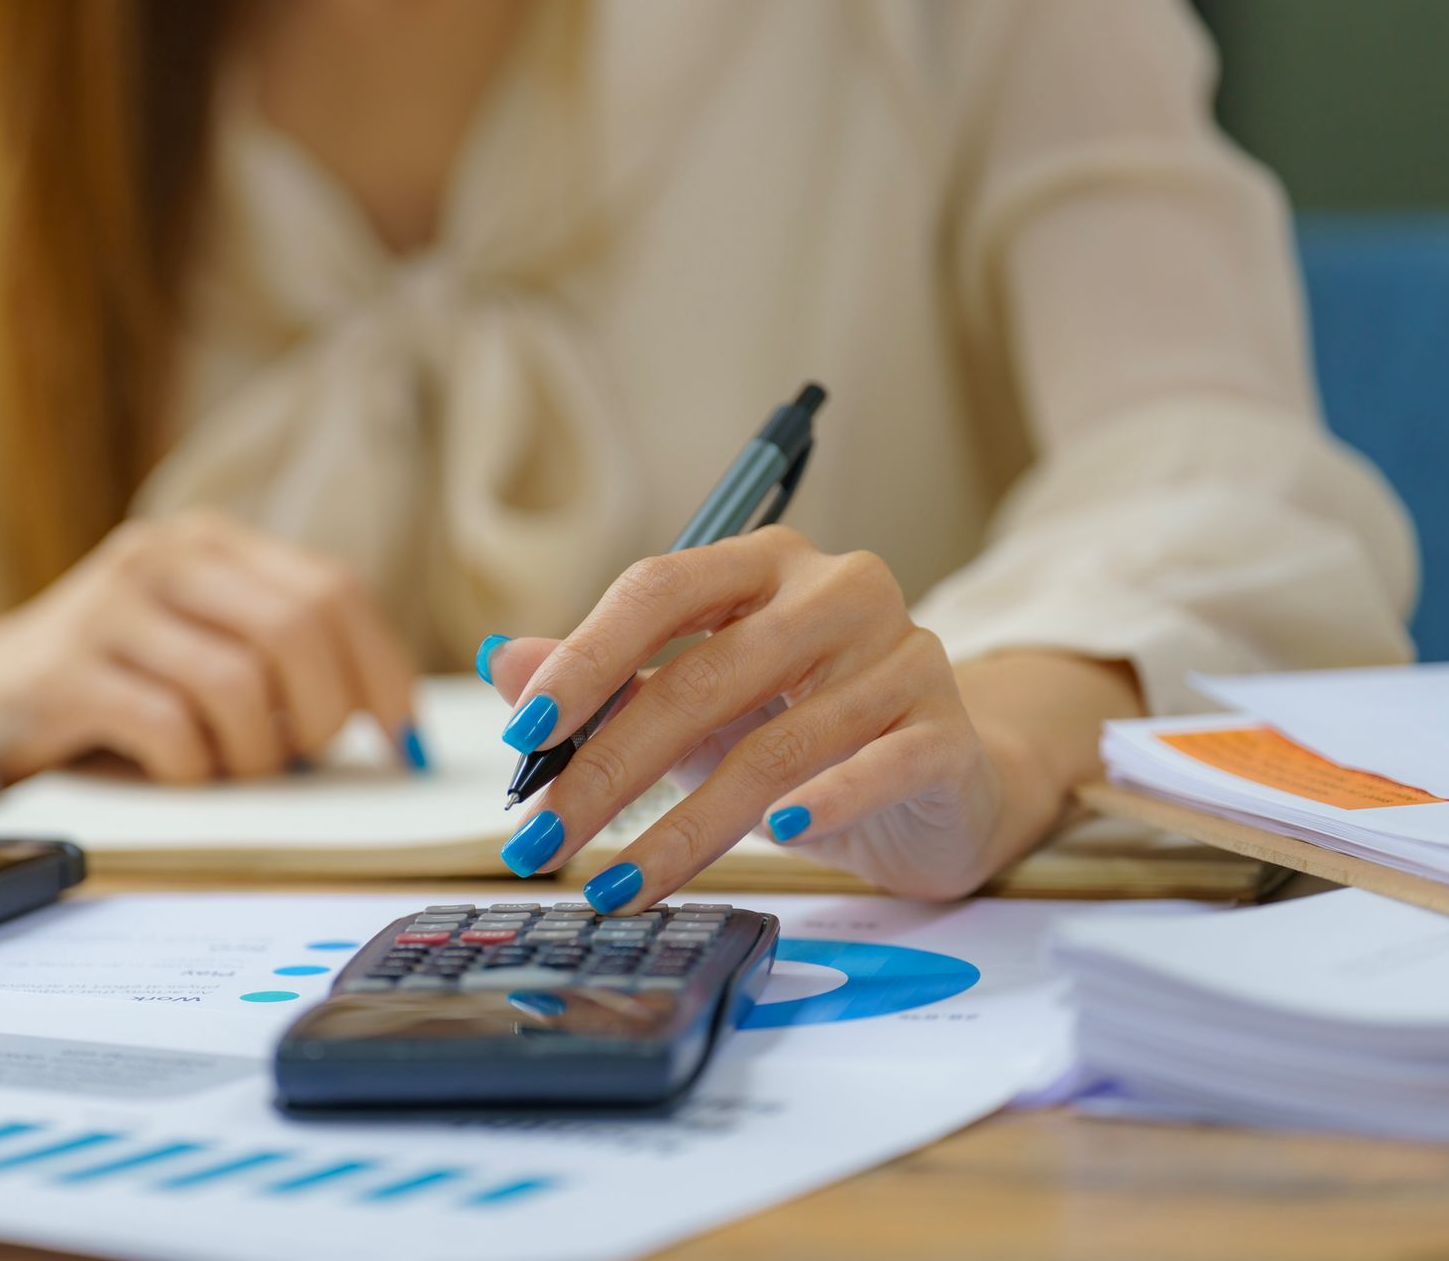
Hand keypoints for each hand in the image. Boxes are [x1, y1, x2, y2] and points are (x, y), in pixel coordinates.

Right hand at [0, 512, 422, 782]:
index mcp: (210, 543)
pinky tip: (173, 770)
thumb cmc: (110, 685)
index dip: (383, 667)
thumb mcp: (200, 644)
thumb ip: (283, 655)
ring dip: (254, 751)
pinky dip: (192, 770)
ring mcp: (110, 609)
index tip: (401, 733)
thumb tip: (392, 716)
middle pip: (301, 630)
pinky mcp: (65, 673)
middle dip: (323, 713)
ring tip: (228, 765)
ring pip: (242, 687)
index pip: (335, 589)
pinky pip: (172, 731)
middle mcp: (162, 557)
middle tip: (303, 754)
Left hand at [478, 526, 1108, 909]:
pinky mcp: (945, 733)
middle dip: (610, 768)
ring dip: (683, 827)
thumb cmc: (806, 731)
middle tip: (545, 840)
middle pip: (703, 677)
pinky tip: (774, 844)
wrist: (942, 780)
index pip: (660, 588)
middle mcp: (838, 593)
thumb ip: (611, 683)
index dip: (586, 660)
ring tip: (616, 885)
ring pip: (772, 744)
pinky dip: (820, 807)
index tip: (523, 737)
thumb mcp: (701, 705)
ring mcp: (902, 658)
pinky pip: (876, 768)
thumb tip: (503, 661)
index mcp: (766, 565)